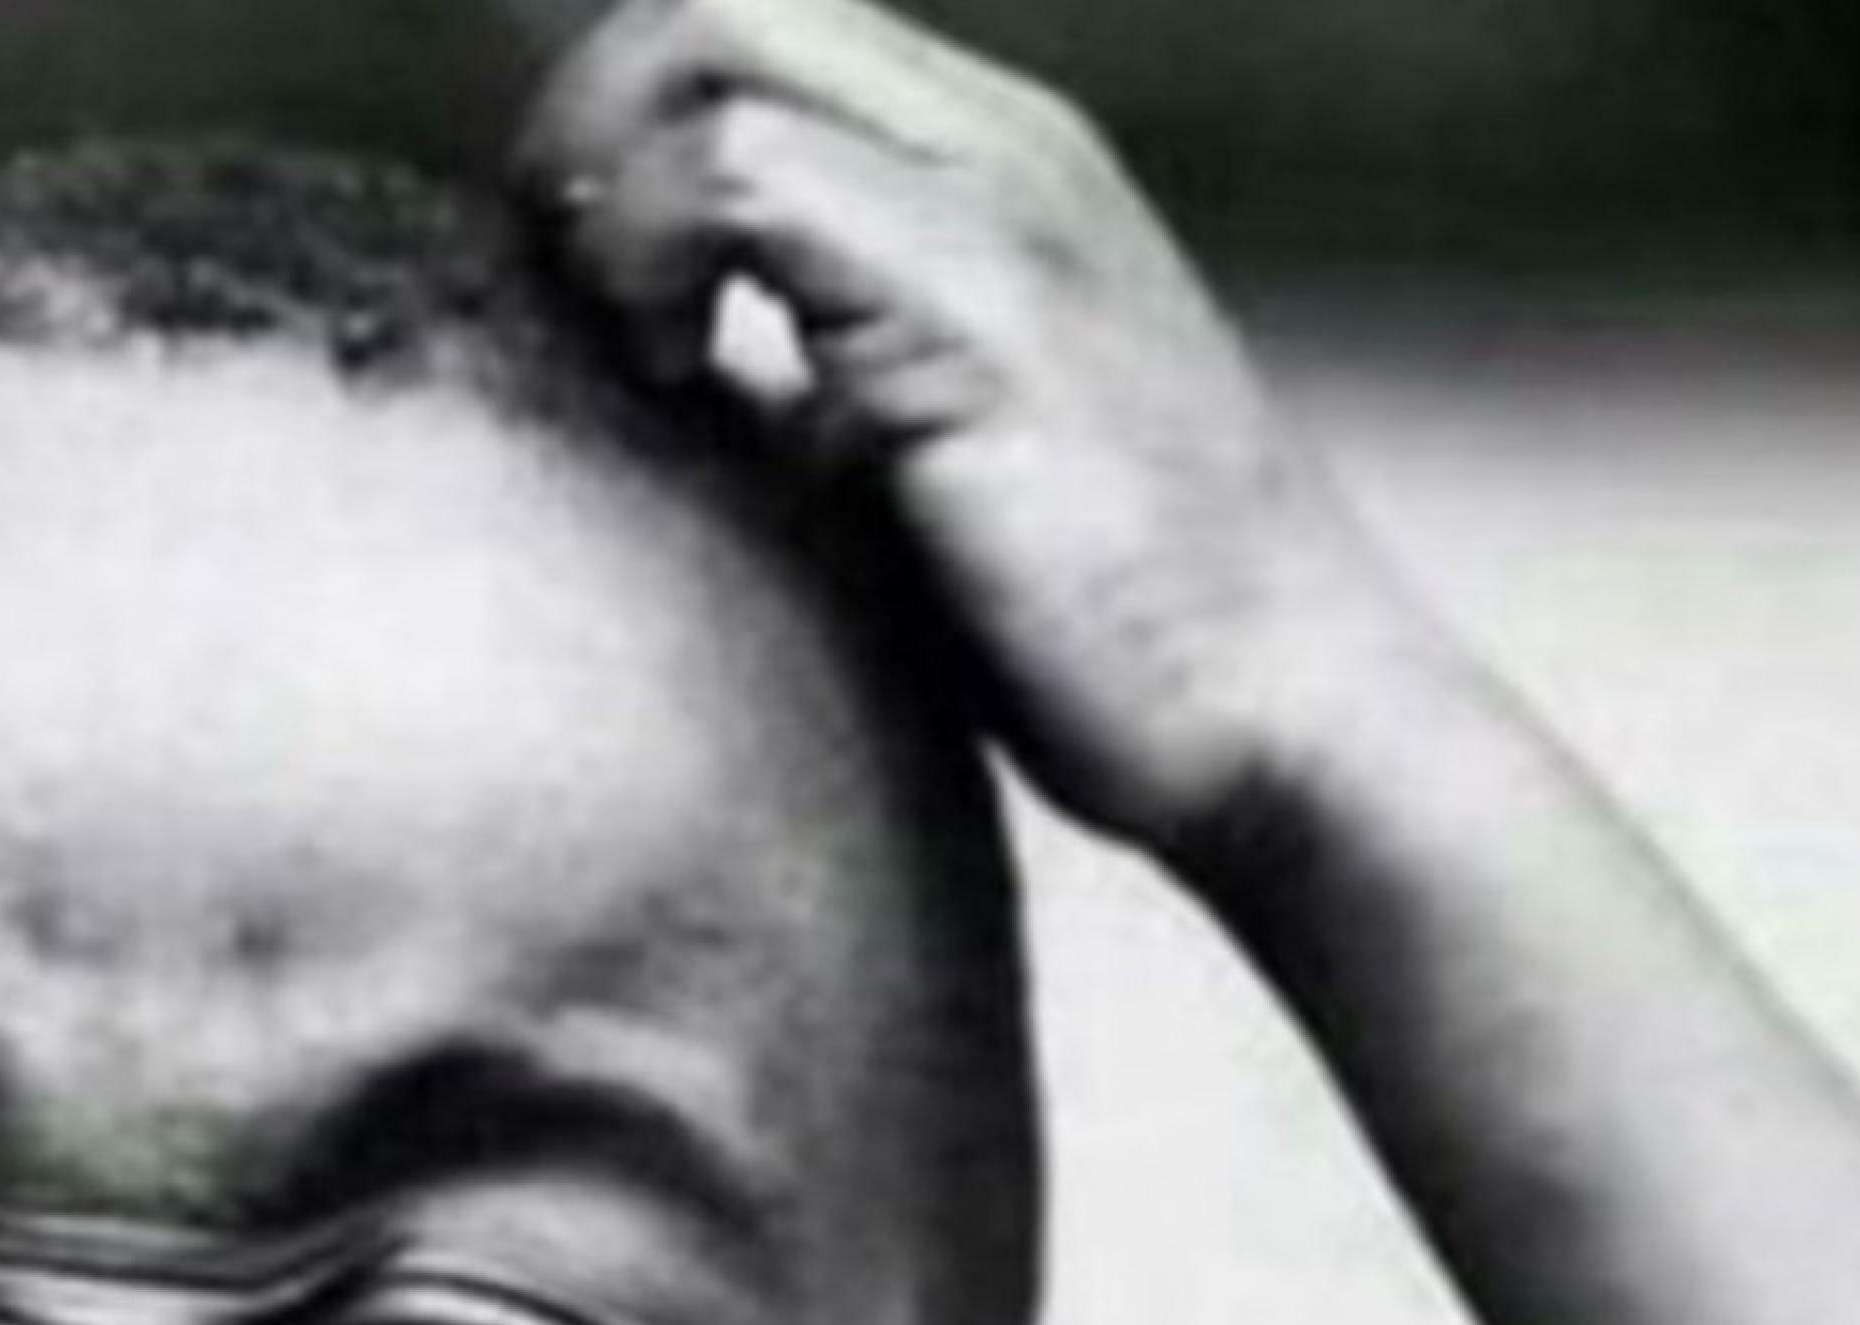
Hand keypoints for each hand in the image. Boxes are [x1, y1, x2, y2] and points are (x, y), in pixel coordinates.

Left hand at [513, 0, 1437, 852]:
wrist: (1281, 719)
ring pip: (716, 47)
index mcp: (994, 172)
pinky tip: (676, 385)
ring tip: (631, 352)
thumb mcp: (934, 472)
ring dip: (614, 190)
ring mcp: (999, 213)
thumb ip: (825, 395)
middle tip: (578, 309)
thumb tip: (689, 409)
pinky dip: (658, 262)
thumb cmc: (1111, 639)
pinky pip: (745, 179)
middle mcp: (1001, 149)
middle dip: (594, 136)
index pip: (761, 40)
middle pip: (718, 5)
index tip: (597, 301)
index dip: (630, 137)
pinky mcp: (978, 311)